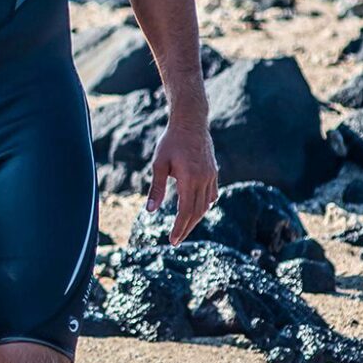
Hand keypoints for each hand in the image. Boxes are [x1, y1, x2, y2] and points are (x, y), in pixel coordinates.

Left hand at [145, 122, 218, 245]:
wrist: (191, 121)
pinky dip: (204, 205)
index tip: (172, 241)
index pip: (186, 212)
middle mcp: (204, 180)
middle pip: (197, 212)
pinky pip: (211, 194)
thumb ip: (156, 188)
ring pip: (205, 205)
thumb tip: (150, 211)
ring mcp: (211, 176)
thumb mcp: (159, 163)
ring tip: (183, 227)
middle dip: (186, 228)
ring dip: (195, 218)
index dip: (179, 228)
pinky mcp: (213, 171)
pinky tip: (198, 209)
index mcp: (190, 179)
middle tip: (176, 240)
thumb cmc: (171, 141)